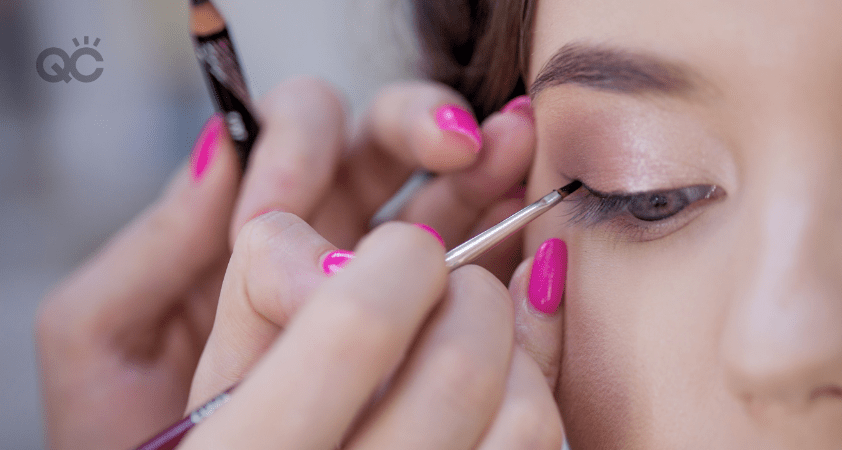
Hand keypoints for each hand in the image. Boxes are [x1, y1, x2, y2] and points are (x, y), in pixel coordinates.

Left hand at [36, 77, 535, 448]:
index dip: (299, 146)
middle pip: (382, 141)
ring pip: (445, 189)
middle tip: (452, 144)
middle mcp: (327, 232)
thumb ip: (158, 240)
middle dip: (418, 127)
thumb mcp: (102, 333)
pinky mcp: (436, 321)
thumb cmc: (123, 424)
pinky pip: (482, 261)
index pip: (297, 132)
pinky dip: (510, 237)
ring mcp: (388, 273)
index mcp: (256, 217)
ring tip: (508, 151)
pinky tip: (530, 228)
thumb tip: (220, 148)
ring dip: (480, 163)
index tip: (281, 208)